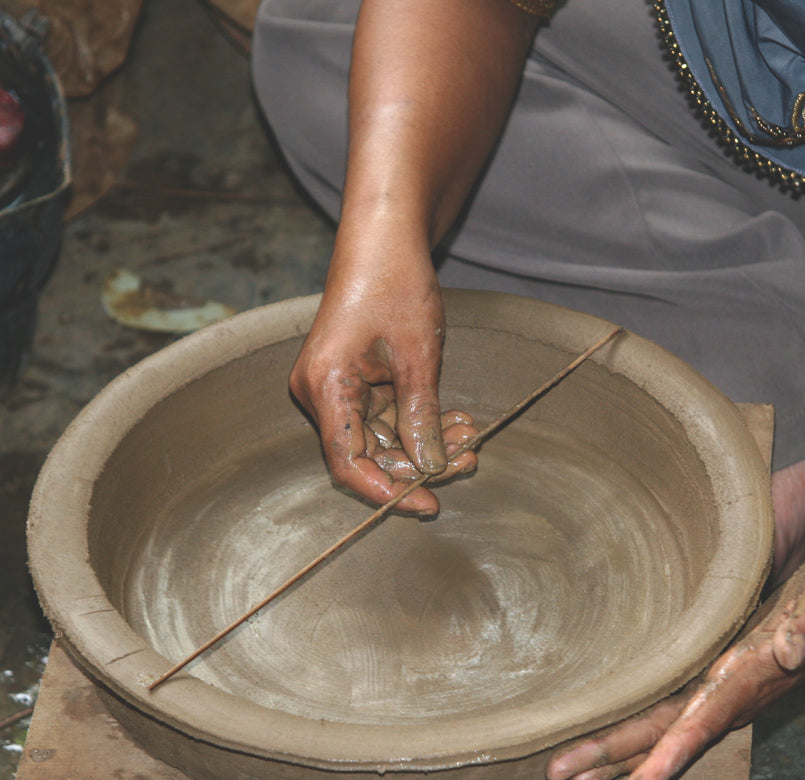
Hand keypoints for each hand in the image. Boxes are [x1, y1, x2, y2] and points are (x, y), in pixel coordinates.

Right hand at [289, 223, 477, 514]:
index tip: (428, 503)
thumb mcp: (417, 358)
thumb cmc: (394, 284)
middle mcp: (322, 392)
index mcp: (325, 387)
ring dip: (427, 440)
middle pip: (370, 452)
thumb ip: (421, 417)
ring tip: (470, 433)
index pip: (347, 462)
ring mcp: (337, 387)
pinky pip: (387, 415)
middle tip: (469, 458)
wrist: (384, 239)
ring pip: (383, 436)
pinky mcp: (354, 381)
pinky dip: (420, 420)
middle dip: (421, 460)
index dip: (386, 491)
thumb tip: (432, 467)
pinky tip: (455, 420)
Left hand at [546, 551, 804, 779]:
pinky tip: (616, 750)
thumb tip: (789, 648)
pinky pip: (673, 717)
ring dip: (618, 756)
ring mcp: (725, 695)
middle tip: (557, 775)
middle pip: (664, 735)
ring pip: (663, 733)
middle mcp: (731, 696)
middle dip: (613, 759)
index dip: (666, 758)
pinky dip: (640, 738)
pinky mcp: (722, 682)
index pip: (698, 725)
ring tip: (572, 778)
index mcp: (748, 678)